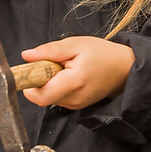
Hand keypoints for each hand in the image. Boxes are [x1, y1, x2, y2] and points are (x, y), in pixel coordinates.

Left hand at [19, 36, 134, 108]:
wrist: (124, 68)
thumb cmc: (102, 54)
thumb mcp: (75, 44)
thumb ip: (49, 51)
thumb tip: (26, 56)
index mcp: (74, 82)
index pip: (40, 95)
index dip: (29, 85)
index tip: (30, 70)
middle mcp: (74, 99)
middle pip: (42, 96)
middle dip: (40, 80)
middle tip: (51, 64)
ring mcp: (76, 105)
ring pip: (49, 97)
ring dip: (49, 83)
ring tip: (64, 68)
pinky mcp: (77, 106)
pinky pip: (57, 98)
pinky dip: (57, 87)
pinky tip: (68, 76)